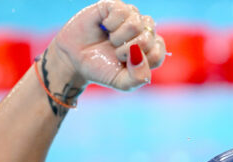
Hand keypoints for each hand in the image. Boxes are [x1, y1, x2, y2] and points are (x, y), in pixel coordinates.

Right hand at [50, 0, 165, 90]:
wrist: (74, 60)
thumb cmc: (102, 69)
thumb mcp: (122, 82)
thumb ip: (138, 77)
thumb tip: (139, 55)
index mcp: (149, 48)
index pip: (158, 52)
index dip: (140, 61)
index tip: (125, 64)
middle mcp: (142, 30)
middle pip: (148, 37)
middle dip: (127, 51)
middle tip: (115, 52)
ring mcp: (130, 16)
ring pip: (136, 23)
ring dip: (118, 38)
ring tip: (110, 40)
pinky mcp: (114, 6)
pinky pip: (122, 11)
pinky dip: (110, 24)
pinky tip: (105, 27)